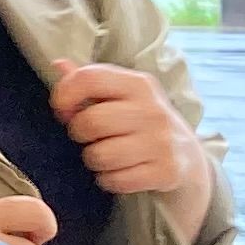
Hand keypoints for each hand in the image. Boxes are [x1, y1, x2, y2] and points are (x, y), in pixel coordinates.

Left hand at [47, 59, 197, 196]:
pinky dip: (110, 179)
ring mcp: (161, 142)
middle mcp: (151, 110)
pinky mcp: (165, 171)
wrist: (186, 154)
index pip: (88, 78)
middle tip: (91, 137)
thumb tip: (58, 64)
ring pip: (99, 156)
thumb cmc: (140, 120)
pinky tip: (121, 170)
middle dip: (79, 134)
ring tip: (108, 154)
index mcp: (138, 84)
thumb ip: (89, 81)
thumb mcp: (121, 94)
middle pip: (90, 122)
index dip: (64, 95)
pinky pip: (116, 180)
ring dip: (95, 160)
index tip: (64, 110)